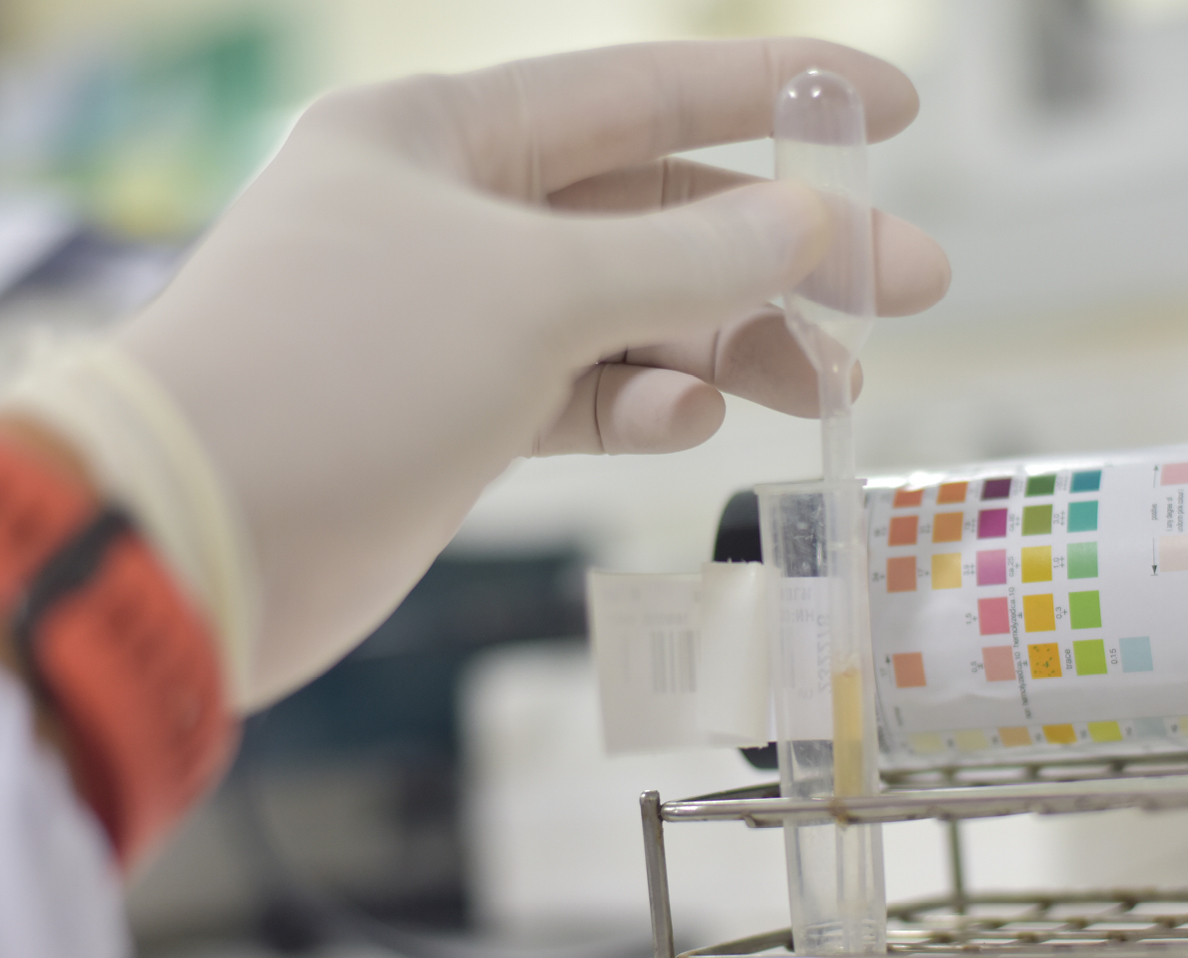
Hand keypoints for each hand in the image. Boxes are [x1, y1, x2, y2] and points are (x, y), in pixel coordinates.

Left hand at [12, 39, 947, 706]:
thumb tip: (809, 220)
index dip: (777, 95)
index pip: (646, 93)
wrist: (192, 548)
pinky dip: (642, 408)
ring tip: (833, 387)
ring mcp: (456, 318)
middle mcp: (453, 212)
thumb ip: (689, 260)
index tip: (889, 105)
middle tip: (910, 288)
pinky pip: (585, 393)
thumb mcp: (535, 294)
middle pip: (660, 217)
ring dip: (732, 348)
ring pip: (635, 316)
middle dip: (783, 253)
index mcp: (447, 132)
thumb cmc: (342, 376)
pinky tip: (682, 427)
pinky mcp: (459, 413)